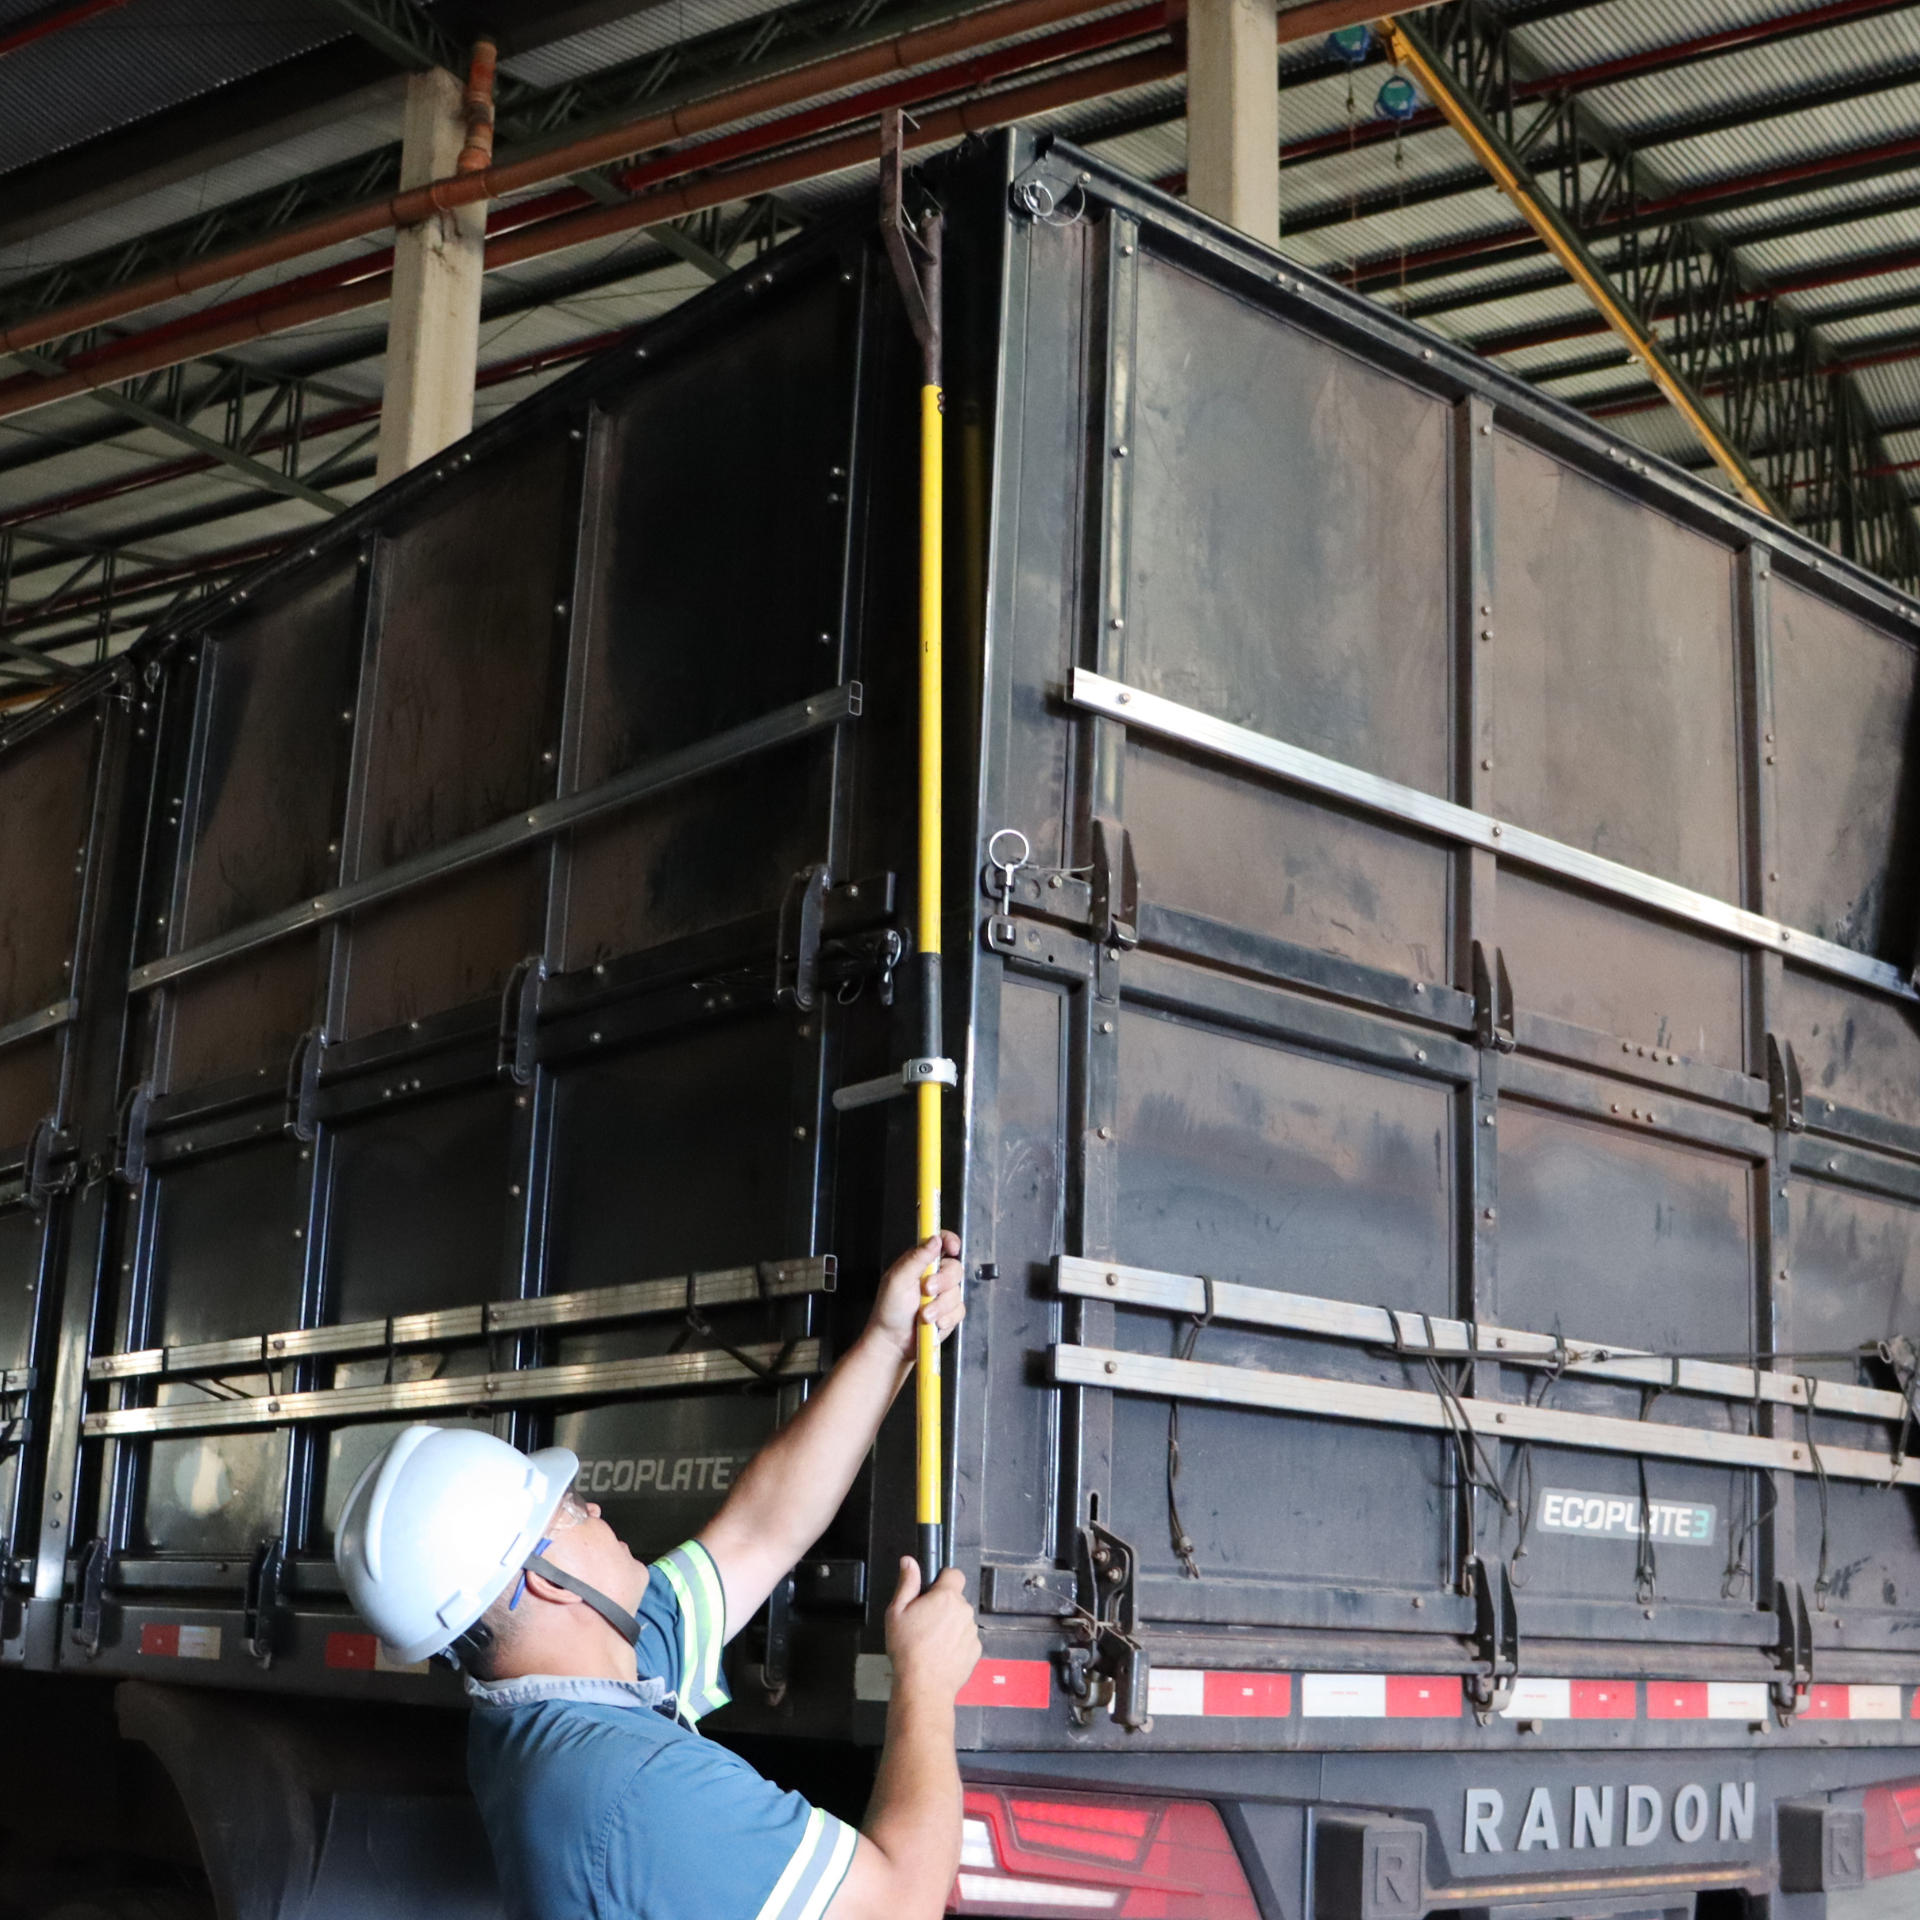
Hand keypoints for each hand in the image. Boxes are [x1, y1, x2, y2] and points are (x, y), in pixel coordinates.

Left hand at [865, 1232, 964, 1362]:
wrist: (893, 1342)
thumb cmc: (889, 1310)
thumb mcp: (897, 1281)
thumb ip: (915, 1259)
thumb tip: (934, 1239)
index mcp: (920, 1263)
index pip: (941, 1242)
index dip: (950, 1241)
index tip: (953, 1248)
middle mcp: (934, 1276)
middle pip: (955, 1268)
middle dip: (943, 1282)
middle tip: (927, 1291)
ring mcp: (943, 1295)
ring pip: (957, 1292)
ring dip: (941, 1306)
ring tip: (924, 1316)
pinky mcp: (949, 1313)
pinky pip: (959, 1311)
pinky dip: (947, 1318)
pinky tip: (934, 1324)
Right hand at [884, 1557, 979, 1699]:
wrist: (923, 1687)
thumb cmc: (907, 1648)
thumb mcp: (896, 1612)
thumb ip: (906, 1583)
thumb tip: (909, 1561)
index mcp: (946, 1597)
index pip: (955, 1574)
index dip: (943, 1580)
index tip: (932, 1593)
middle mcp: (964, 1610)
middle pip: (956, 1600)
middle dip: (943, 1607)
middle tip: (924, 1623)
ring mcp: (972, 1632)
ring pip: (961, 1620)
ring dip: (951, 1626)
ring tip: (932, 1643)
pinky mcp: (976, 1651)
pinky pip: (966, 1640)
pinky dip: (957, 1644)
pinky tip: (941, 1656)